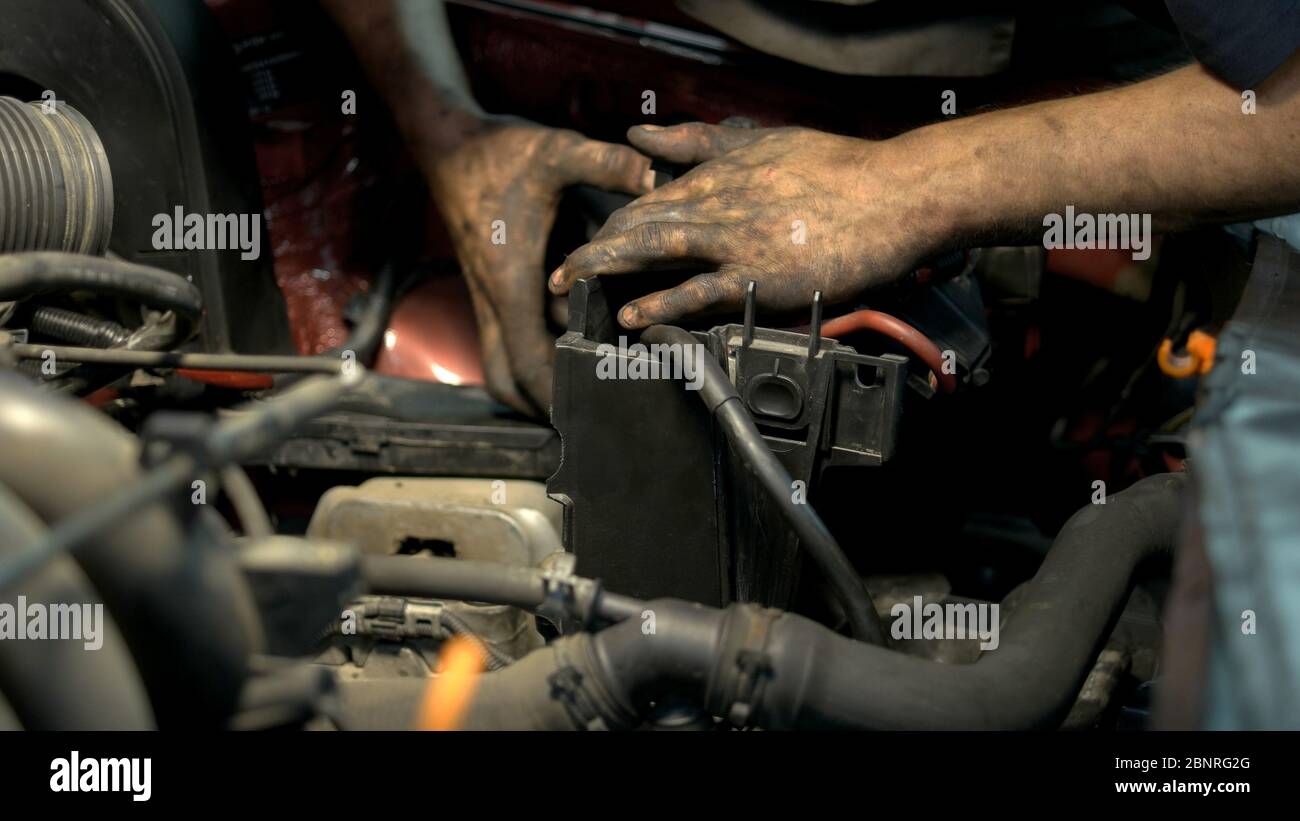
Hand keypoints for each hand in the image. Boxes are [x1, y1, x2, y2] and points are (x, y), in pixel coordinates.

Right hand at [427, 120, 653, 412]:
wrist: (448, 142)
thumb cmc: (498, 150)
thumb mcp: (557, 152)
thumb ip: (607, 165)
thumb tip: (655, 173)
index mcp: (512, 282)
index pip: (528, 362)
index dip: (556, 393)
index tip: (589, 411)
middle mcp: (496, 298)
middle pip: (507, 380)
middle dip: (541, 404)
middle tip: (585, 414)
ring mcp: (489, 296)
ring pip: (502, 363)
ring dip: (534, 381)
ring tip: (583, 386)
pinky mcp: (492, 287)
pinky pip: (507, 339)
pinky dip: (531, 351)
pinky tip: (571, 340)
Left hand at [548, 122, 940, 328]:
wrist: (893, 195)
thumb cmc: (839, 170)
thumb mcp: (764, 140)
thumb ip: (701, 140)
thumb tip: (644, 135)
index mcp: (718, 175)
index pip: (646, 200)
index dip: (611, 224)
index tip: (590, 244)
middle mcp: (717, 205)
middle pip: (636, 226)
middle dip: (592, 250)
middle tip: (560, 275)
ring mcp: (734, 240)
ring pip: (652, 252)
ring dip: (605, 269)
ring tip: (571, 288)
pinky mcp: (757, 275)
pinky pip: (696, 291)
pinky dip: (658, 302)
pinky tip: (630, 314)